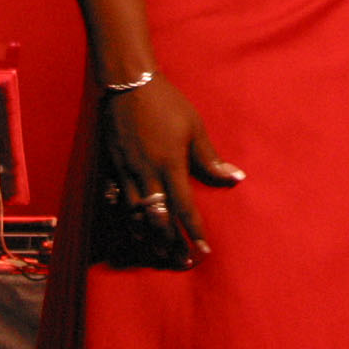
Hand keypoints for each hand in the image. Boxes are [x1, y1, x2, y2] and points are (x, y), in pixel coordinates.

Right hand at [98, 74, 243, 263]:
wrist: (130, 85)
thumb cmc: (168, 104)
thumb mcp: (194, 128)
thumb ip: (210, 158)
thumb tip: (235, 177)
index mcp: (170, 165)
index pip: (184, 208)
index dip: (194, 232)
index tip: (204, 251)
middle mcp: (147, 174)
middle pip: (159, 219)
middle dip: (171, 243)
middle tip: (182, 262)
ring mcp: (127, 172)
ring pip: (136, 215)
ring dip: (149, 237)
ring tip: (159, 254)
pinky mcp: (113, 167)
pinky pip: (118, 201)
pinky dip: (125, 219)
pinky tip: (133, 230)